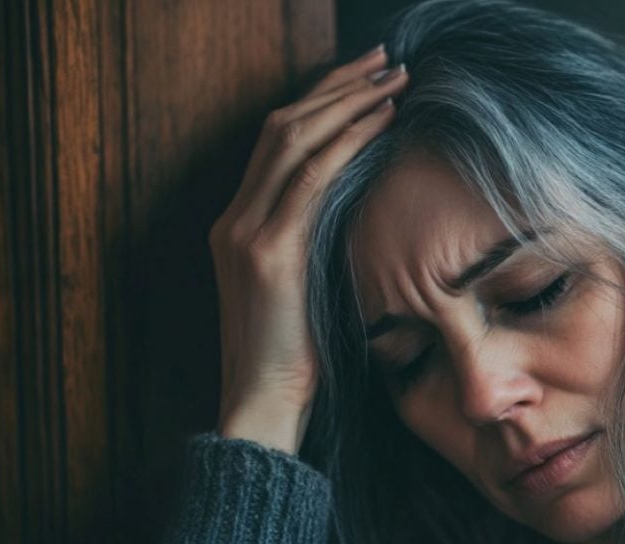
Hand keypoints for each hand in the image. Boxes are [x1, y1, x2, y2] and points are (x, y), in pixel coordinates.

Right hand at [210, 45, 407, 453]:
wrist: (262, 403)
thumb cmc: (293, 357)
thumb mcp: (302, 288)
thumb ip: (313, 243)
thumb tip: (359, 210)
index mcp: (238, 224)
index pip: (277, 141)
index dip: (319, 102)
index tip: (362, 80)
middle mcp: (234, 218)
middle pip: (282, 126)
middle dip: (334, 86)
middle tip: (381, 59)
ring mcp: (246, 232)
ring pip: (293, 140)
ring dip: (346, 103)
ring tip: (390, 78)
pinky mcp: (267, 252)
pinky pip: (309, 179)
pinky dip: (346, 142)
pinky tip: (380, 122)